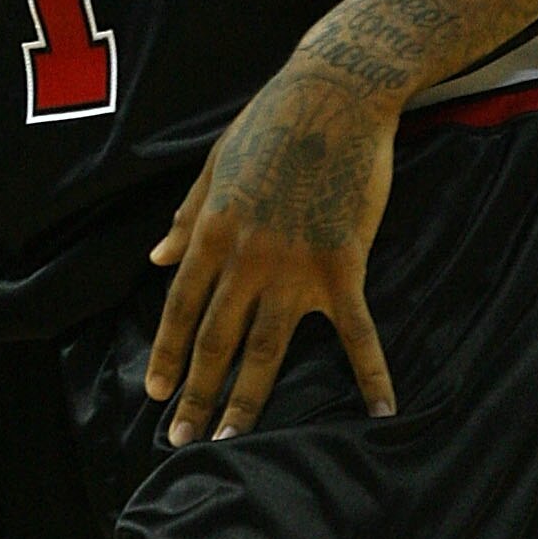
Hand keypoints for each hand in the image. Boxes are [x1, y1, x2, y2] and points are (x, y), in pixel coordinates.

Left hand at [146, 61, 399, 443]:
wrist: (336, 97)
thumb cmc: (272, 123)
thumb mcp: (216, 165)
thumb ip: (186, 216)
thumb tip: (156, 258)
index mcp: (211, 231)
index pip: (181, 306)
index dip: (168, 354)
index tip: (158, 394)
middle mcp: (246, 257)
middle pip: (216, 338)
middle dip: (197, 394)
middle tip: (182, 441)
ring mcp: (294, 266)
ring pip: (265, 347)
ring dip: (247, 399)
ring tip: (232, 441)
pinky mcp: (343, 265)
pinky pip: (357, 332)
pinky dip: (371, 374)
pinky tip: (381, 410)